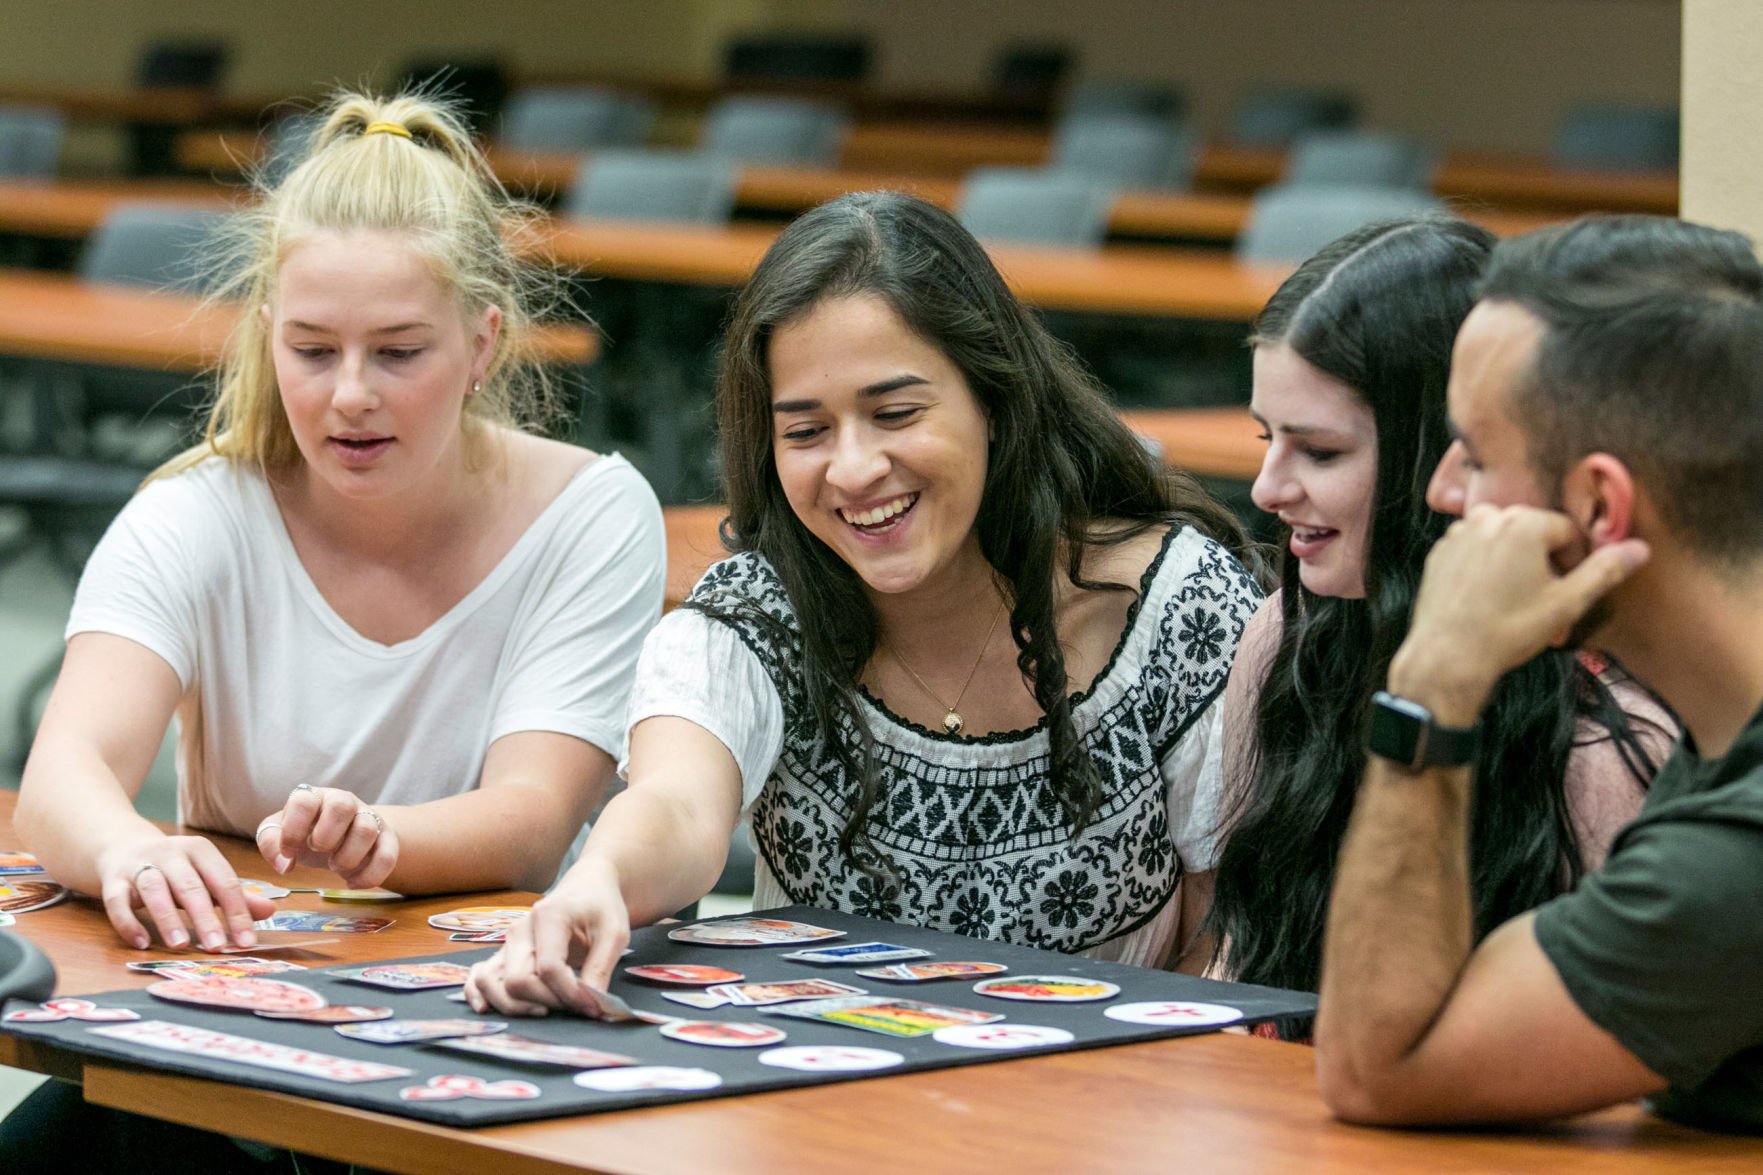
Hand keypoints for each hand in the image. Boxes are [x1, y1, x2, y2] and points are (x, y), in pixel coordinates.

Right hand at [96, 833, 277, 950]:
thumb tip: (270, 912)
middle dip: (205, 917)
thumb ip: (235, 895)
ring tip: (180, 945)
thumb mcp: (206, 875)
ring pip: (154, 890)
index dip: (237, 912)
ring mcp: (139, 865)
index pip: (224, 881)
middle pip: (190, 886)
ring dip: (167, 918)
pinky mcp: (113, 879)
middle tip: (217, 946)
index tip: (246, 941)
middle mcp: (170, 853)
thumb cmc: (176, 868)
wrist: (124, 847)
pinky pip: (117, 901)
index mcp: (200, 850)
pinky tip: (141, 943)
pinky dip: (128, 922)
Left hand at [256, 785, 397, 888]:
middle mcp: (343, 801)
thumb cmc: (305, 833)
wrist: (339, 838)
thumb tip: (283, 864)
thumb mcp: (280, 834)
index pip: (303, 800)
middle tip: (318, 851)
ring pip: (367, 830)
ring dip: (347, 857)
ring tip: (335, 866)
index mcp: (313, 797)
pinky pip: (388, 856)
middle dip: (326, 836)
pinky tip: (352, 883)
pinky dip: (369, 876)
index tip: (288, 852)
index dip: (293, 830)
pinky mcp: (387, 838)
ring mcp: (368, 817)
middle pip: (342, 805)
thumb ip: (271, 843)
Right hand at [465, 855, 629, 1017]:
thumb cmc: (601, 908)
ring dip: (516, 1006)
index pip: (549, 968)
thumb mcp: (615, 933)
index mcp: (548, 917)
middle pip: (518, 981)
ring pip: (492, 982)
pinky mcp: (503, 953)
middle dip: (547, 1002)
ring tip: (546, 1010)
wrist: (586, 888)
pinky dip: (478, 994)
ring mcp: (507, 942)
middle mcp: (520, 930)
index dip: (570, 994)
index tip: (592, 1006)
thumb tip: (591, 1006)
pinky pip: (479, 976)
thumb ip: (601, 968)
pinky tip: (486, 1009)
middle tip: (575, 1005)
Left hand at [1394, 505, 1648, 722]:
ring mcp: (1458, 533)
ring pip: (1504, 543)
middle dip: (1546, 565)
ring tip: (1518, 604)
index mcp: (1524, 522)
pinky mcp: (1439, 552)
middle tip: (1545, 603)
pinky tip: (1488, 601)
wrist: (1448, 656)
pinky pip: (1476, 552)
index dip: (1576, 563)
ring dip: (1517, 566)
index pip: (1568, 532)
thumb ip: (1605, 570)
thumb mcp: (1568, 602)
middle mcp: (1487, 517)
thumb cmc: (1509, 629)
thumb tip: (1640, 548)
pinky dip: (1487, 569)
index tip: (1570, 592)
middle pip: (1534, 534)